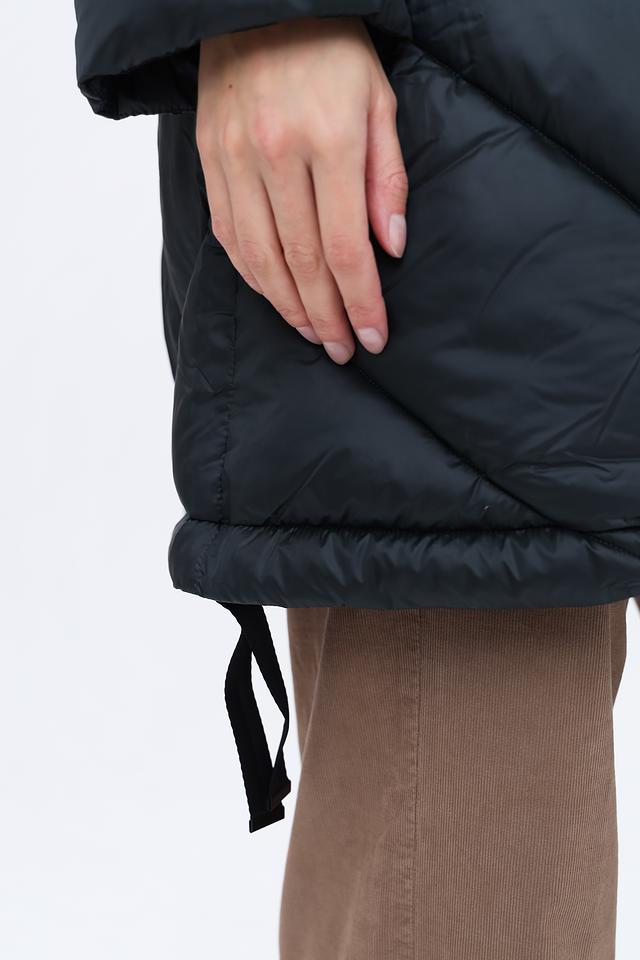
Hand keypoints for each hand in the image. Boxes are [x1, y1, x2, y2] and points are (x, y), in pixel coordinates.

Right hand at [196, 17, 407, 363]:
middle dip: (328, 316)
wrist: (257, 5)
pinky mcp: (210, 163)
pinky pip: (230, 238)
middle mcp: (276, 156)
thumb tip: (392, 248)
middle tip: (345, 349)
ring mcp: (235, 161)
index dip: (361, 301)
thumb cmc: (330, 50)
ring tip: (315, 334)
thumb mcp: (379, 101)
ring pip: (262, 260)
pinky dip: (254, 277)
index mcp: (328, 140)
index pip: (346, 246)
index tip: (374, 336)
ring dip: (290, 308)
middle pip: (303, 263)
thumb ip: (387, 178)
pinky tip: (276, 298)